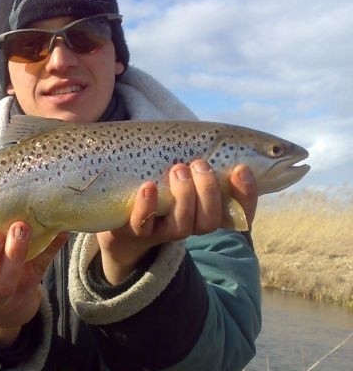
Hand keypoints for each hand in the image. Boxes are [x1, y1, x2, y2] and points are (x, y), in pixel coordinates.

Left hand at [96, 161, 257, 284]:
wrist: (123, 220)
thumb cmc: (163, 188)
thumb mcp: (187, 174)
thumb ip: (205, 163)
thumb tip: (223, 138)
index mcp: (208, 212)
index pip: (240, 214)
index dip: (246, 196)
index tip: (241, 169)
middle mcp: (190, 225)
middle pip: (209, 220)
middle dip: (209, 191)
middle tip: (200, 164)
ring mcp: (162, 231)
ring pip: (182, 225)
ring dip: (184, 195)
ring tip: (178, 169)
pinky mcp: (135, 231)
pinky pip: (143, 224)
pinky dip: (146, 206)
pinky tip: (148, 186)